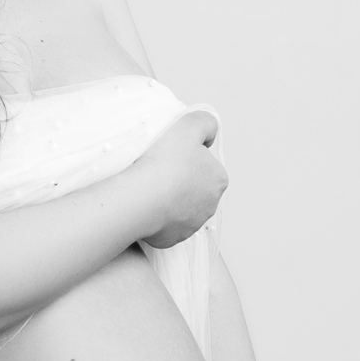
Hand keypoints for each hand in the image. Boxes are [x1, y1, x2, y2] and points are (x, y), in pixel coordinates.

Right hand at [133, 109, 227, 249]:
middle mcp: (211, 205)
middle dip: (180, 180)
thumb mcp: (188, 125)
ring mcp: (192, 225)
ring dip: (169, 198)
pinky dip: (157, 215)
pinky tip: (146, 204)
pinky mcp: (173, 238)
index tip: (171, 156)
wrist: (140, 198)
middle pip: (194, 188)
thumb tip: (210, 134)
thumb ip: (206, 122)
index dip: (187, 157)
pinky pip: (165, 224)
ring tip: (150, 188)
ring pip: (180, 207)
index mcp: (219, 179)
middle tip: (159, 170)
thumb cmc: (164, 161)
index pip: (206, 165)